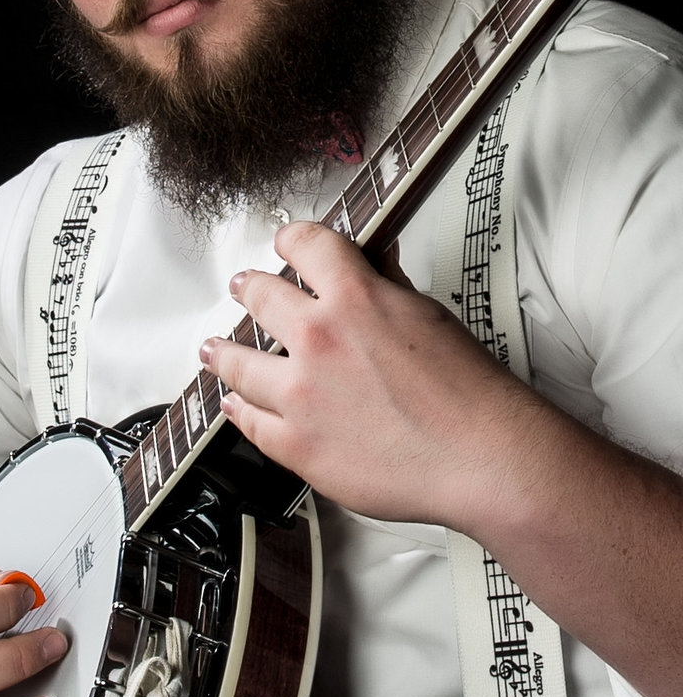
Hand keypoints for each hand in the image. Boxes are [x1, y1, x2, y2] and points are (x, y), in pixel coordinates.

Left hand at [198, 220, 537, 529]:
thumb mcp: (429, 316)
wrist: (483, 457)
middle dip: (248, 290)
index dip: (290, 239)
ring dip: (222, 352)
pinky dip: (238, 410)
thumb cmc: (468, 394)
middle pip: (259, 298)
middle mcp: (318, 339)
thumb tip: (376, 263)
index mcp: (355, 298)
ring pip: (238, 363)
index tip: (285, 244)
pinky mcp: (296, 445)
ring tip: (213, 350)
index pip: (305, 244)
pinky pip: (250, 422)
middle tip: (242, 289)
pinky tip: (233, 405)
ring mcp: (301, 394)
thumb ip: (390, 286)